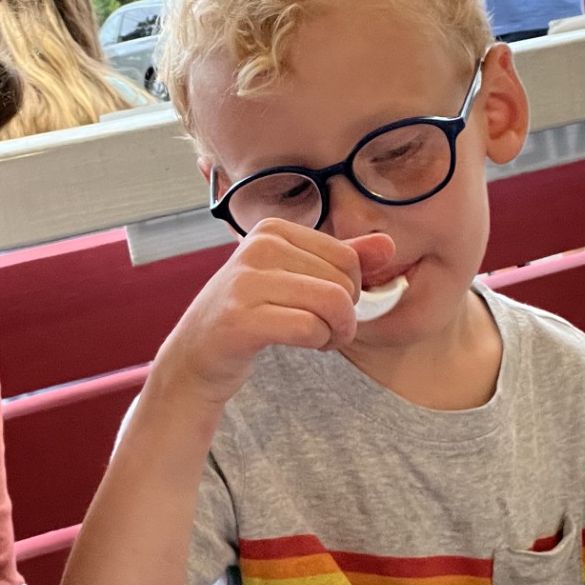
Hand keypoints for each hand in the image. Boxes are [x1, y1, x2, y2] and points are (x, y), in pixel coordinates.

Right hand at [155, 220, 394, 408]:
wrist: (196, 355)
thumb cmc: (251, 313)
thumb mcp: (297, 278)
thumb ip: (344, 259)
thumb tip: (388, 244)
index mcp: (273, 229)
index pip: (346, 256)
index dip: (349, 289)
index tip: (325, 305)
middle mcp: (257, 248)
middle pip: (342, 281)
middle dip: (344, 314)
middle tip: (323, 328)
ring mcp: (245, 282)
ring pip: (332, 303)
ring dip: (335, 332)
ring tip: (320, 338)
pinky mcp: (240, 320)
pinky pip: (309, 328)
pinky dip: (318, 342)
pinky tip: (304, 345)